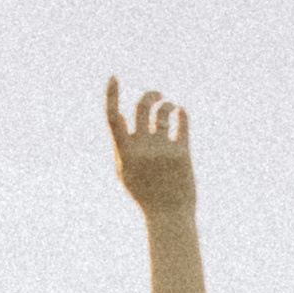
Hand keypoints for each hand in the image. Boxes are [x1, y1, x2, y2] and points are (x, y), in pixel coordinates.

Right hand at [105, 78, 196, 215]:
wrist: (169, 215)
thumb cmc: (146, 193)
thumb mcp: (126, 172)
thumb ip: (121, 145)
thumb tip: (119, 115)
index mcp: (124, 153)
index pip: (112, 117)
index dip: (111, 95)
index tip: (114, 77)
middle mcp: (141, 149)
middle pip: (143, 106)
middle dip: (151, 94)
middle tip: (157, 94)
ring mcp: (162, 150)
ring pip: (164, 112)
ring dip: (167, 104)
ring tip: (170, 108)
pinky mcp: (181, 153)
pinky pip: (182, 122)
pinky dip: (182, 113)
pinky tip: (181, 113)